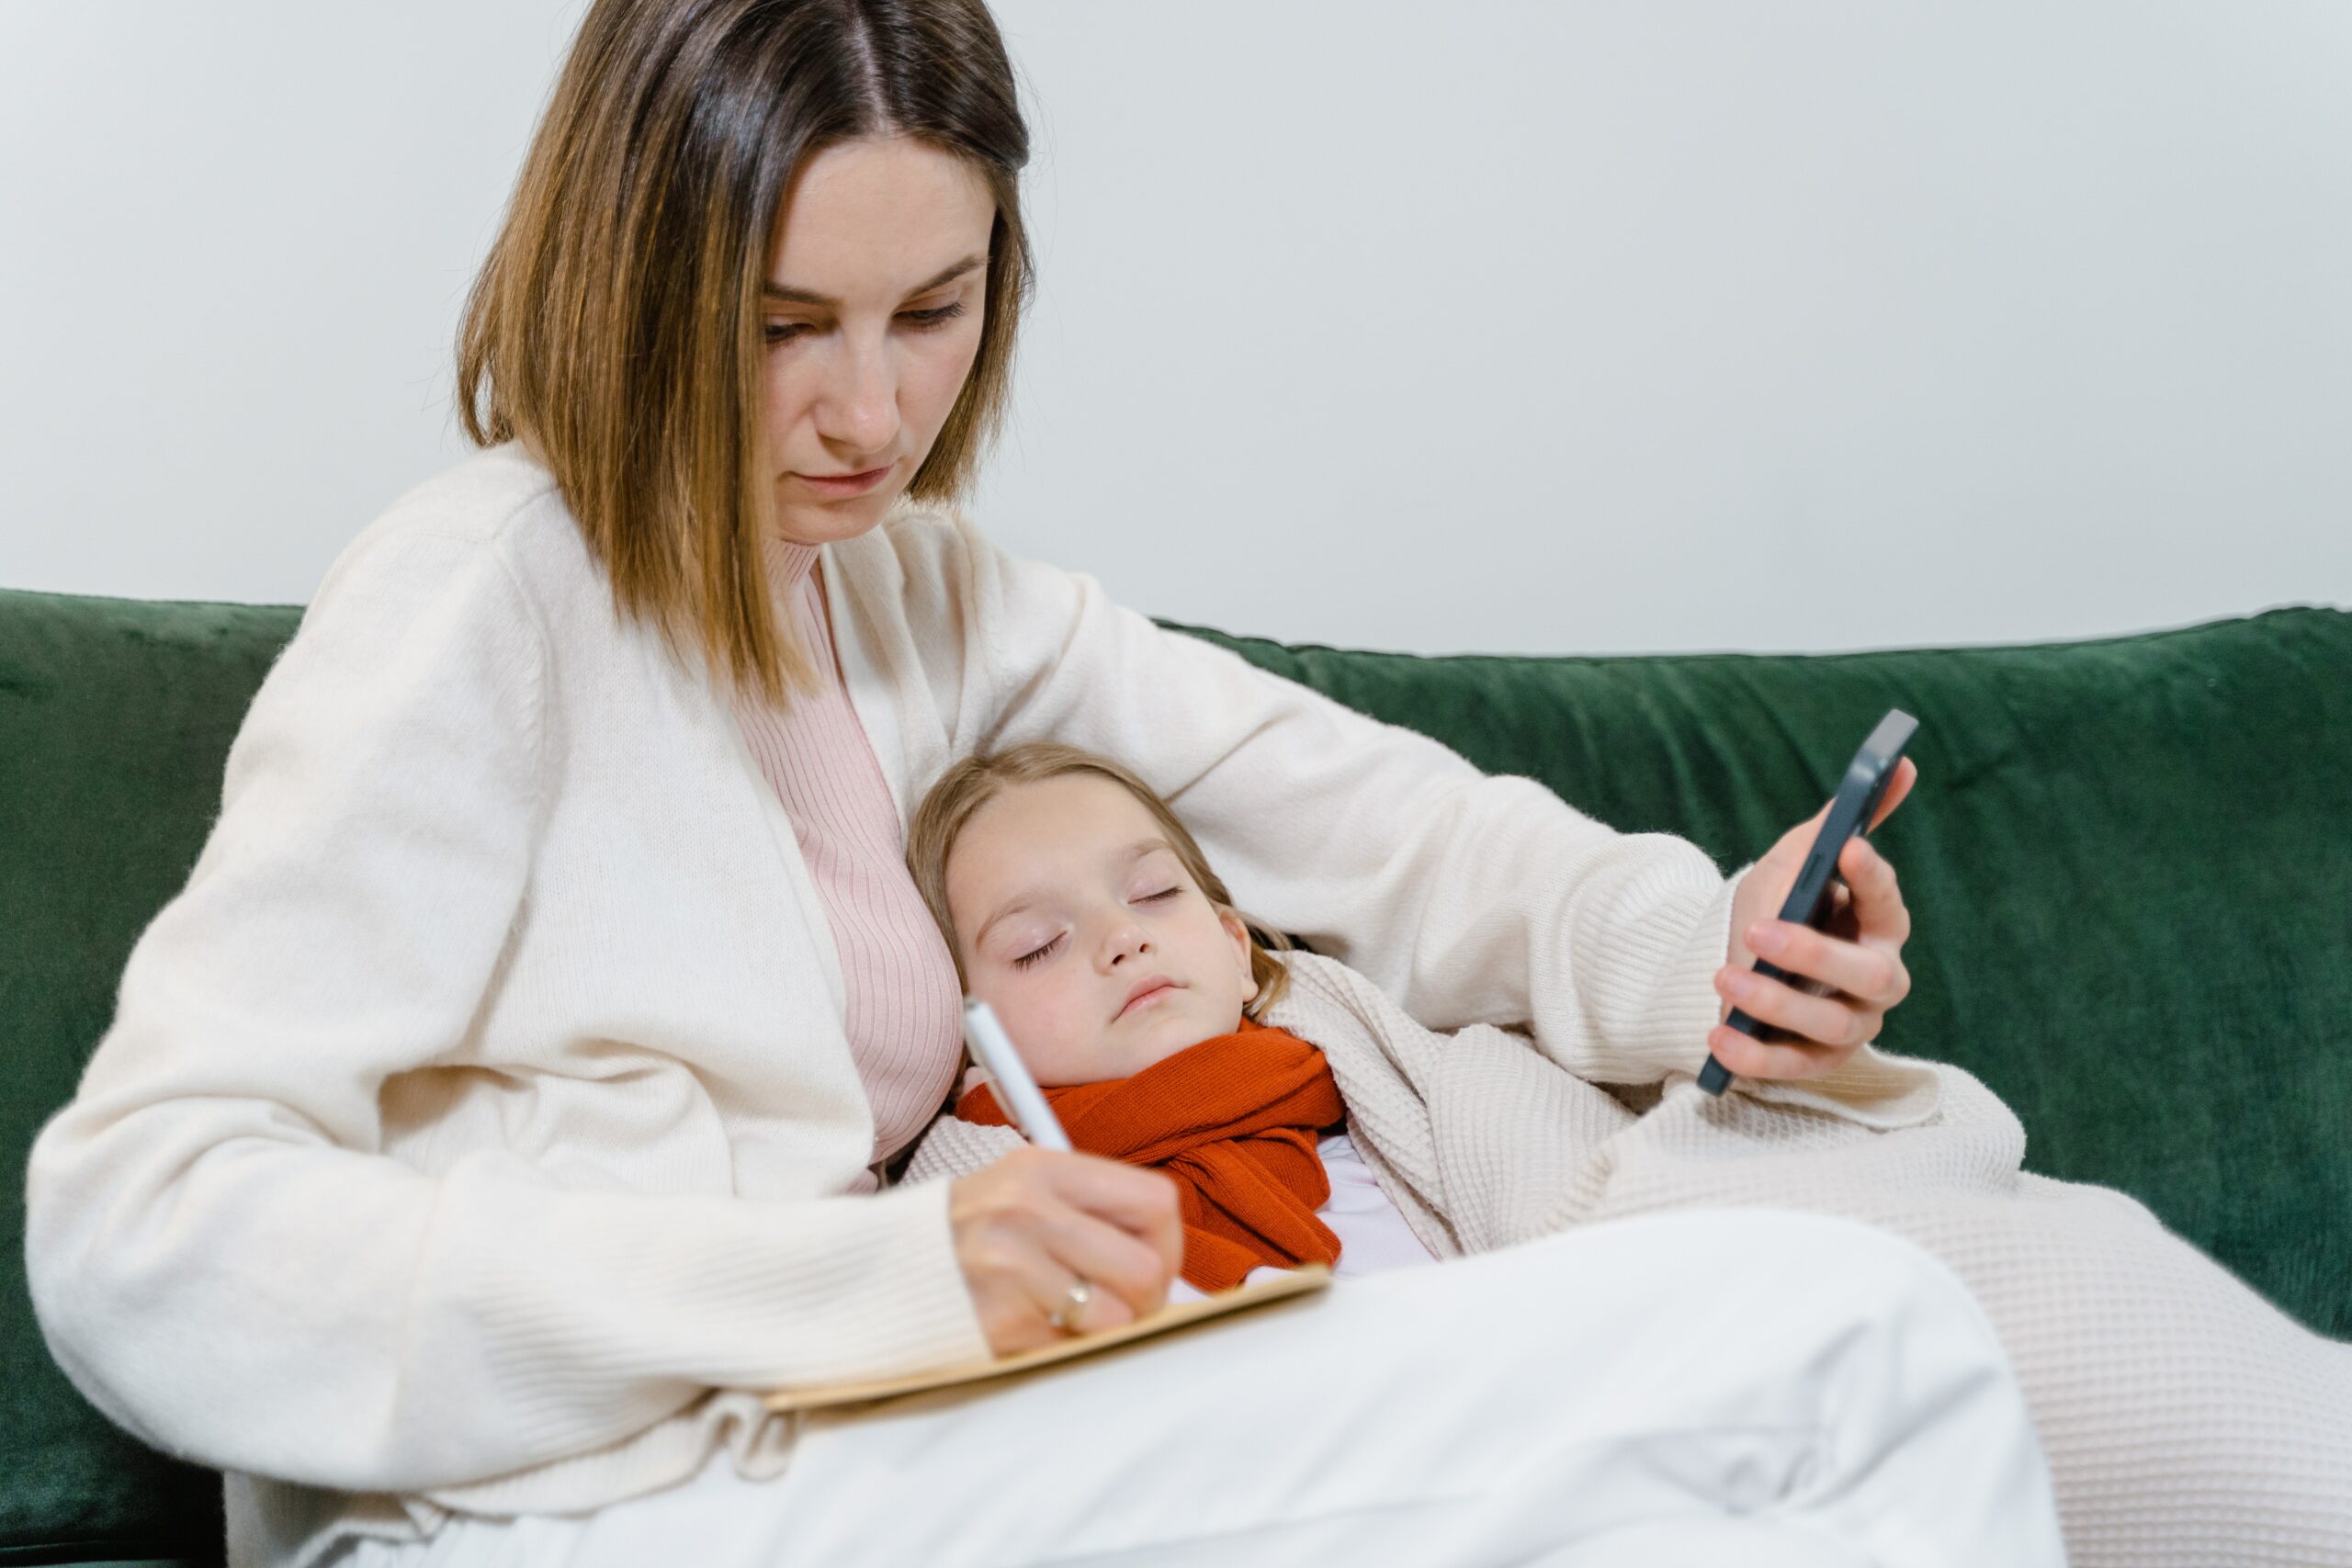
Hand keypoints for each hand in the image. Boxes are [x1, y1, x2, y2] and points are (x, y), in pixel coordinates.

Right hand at [949, 1146, 1182, 1355]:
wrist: (874, 1270)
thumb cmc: (962, 1235)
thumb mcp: (1021, 1194)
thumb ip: (1089, 1212)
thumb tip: (1167, 1263)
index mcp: (1042, 1168)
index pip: (1154, 1201)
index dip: (1169, 1243)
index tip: (1155, 1265)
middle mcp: (1027, 1210)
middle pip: (1145, 1266)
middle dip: (1145, 1299)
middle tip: (1122, 1306)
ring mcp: (1009, 1265)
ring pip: (1115, 1316)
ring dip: (1101, 1329)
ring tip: (1068, 1317)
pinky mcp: (996, 1318)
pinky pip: (1068, 1347)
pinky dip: (1058, 1346)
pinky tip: (1027, 1325)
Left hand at [1709, 757, 1918, 1082]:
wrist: (1740, 960)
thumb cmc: (1783, 905)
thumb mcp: (1799, 860)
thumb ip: (1839, 820)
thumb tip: (1899, 762)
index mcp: (1881, 925)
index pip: (1889, 903)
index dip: (1873, 879)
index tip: (1848, 849)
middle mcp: (1877, 980)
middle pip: (1869, 976)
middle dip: (1815, 954)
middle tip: (1761, 932)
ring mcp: (1850, 1026)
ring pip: (1829, 1024)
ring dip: (1775, 1003)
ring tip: (1724, 977)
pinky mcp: (1814, 1062)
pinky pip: (1791, 1068)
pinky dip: (1755, 1057)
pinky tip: (1718, 1036)